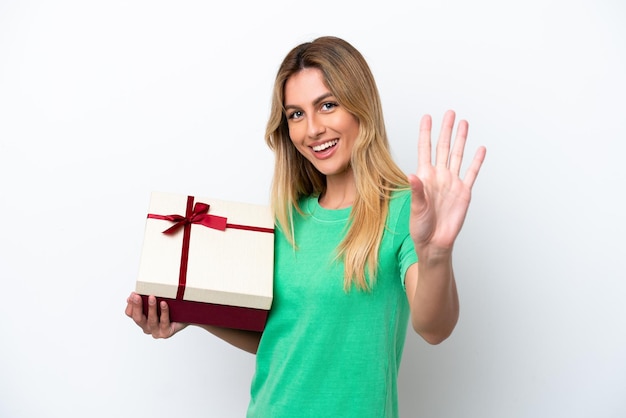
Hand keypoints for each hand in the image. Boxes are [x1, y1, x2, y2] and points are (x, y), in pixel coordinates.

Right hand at [125, 292, 186, 338]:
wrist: (186, 316)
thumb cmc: (170, 309)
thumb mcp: (156, 302)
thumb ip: (145, 299)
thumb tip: (132, 296)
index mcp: (142, 320)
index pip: (130, 314)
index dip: (131, 304)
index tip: (134, 294)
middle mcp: (147, 327)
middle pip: (138, 318)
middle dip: (137, 306)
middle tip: (138, 296)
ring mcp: (156, 332)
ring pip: (151, 320)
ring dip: (151, 308)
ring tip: (152, 297)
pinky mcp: (166, 333)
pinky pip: (164, 322)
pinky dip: (164, 312)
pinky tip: (164, 304)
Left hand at [408, 110, 485, 254]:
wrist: (435, 243)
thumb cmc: (421, 227)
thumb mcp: (416, 208)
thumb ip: (416, 191)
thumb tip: (412, 175)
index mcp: (425, 178)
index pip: (425, 150)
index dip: (426, 133)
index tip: (427, 117)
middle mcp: (439, 177)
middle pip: (443, 147)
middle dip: (446, 130)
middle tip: (449, 113)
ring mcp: (452, 183)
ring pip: (458, 155)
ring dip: (460, 140)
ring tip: (463, 123)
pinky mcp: (464, 192)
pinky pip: (472, 173)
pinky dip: (476, 161)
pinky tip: (480, 149)